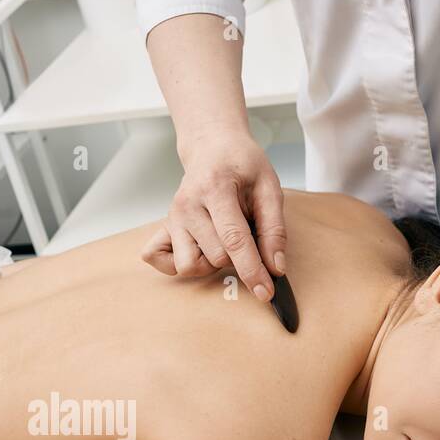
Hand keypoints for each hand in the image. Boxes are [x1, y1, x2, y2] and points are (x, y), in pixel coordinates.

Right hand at [141, 131, 286, 300]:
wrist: (212, 147)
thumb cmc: (242, 165)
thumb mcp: (269, 187)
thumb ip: (274, 229)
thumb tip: (275, 268)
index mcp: (215, 188)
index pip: (234, 240)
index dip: (252, 270)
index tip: (265, 292)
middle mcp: (187, 204)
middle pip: (215, 257)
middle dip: (236, 258)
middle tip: (244, 235)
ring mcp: (172, 217)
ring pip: (190, 266)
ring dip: (210, 263)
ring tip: (222, 241)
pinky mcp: (164, 226)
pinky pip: (163, 262)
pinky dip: (181, 264)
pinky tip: (199, 250)